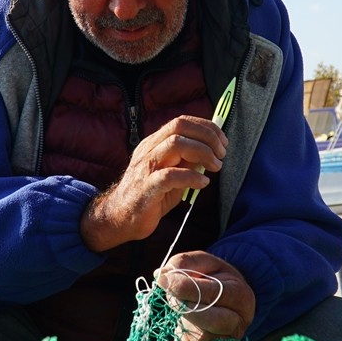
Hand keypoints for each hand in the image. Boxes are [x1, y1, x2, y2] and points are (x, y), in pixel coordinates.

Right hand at [81, 116, 227, 252]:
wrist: (120, 218)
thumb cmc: (149, 196)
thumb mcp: (172, 174)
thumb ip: (187, 162)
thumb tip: (210, 152)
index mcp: (154, 143)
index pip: (181, 122)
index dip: (205, 127)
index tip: (222, 141)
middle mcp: (149, 150)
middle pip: (179, 126)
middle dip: (207, 136)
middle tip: (222, 153)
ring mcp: (146, 167)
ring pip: (175, 144)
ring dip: (202, 152)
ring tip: (215, 166)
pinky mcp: (146, 187)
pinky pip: (171, 175)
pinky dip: (192, 177)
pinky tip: (202, 183)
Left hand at [157, 251, 255, 340]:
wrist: (225, 304)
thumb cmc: (213, 279)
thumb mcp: (204, 262)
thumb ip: (184, 263)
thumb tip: (162, 275)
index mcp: (241, 295)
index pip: (213, 293)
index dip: (184, 286)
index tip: (162, 279)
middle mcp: (239, 322)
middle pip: (210, 319)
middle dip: (183, 305)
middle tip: (171, 295)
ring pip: (200, 336)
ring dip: (182, 319)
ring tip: (179, 306)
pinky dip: (181, 334)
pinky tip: (185, 322)